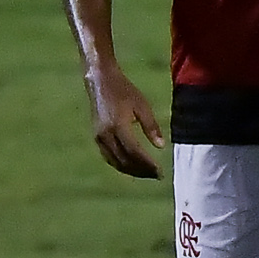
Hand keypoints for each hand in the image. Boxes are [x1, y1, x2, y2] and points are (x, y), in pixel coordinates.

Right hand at [87, 63, 164, 178]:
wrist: (100, 82)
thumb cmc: (124, 91)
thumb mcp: (142, 105)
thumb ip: (151, 126)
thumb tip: (161, 146)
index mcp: (118, 126)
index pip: (134, 152)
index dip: (147, 164)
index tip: (160, 171)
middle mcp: (105, 135)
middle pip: (124, 161)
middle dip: (141, 171)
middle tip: (157, 175)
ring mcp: (99, 138)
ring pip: (115, 162)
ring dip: (132, 170)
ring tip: (148, 173)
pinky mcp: (96, 138)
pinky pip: (109, 157)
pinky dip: (122, 164)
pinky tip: (134, 166)